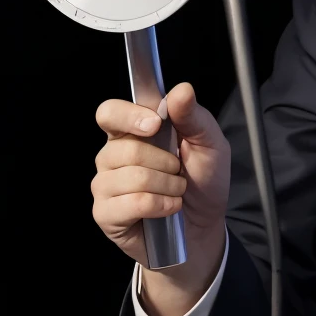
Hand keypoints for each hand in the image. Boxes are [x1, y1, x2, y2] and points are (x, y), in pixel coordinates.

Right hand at [91, 82, 230, 315]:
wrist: (204, 226)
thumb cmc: (203, 181)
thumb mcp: (210, 144)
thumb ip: (194, 116)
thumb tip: (181, 89)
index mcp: (131, 132)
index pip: (109, 113)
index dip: (128, 116)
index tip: (154, 125)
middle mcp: (112, 156)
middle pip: (126, 149)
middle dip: (165, 162)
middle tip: (179, 171)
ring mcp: (105, 186)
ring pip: (131, 177)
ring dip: (167, 185)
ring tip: (177, 191)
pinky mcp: (106, 214)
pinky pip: (131, 203)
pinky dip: (160, 205)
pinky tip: (169, 208)